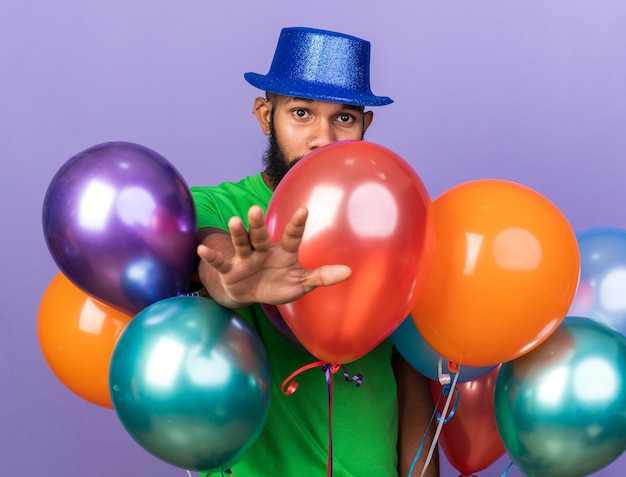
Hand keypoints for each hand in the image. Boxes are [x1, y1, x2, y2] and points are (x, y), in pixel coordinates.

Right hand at [197, 205, 351, 307]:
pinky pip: (221, 263)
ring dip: (238, 233)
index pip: (291, 236)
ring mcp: (246, 259)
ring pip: (242, 243)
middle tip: (255, 208)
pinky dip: (212, 257)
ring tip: (234, 221)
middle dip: (258, 224)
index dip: (297, 225)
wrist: (251, 294)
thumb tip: (349, 272)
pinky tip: (202, 250)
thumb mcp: (301, 283)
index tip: (303, 210)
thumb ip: (322, 277)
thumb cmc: (279, 284)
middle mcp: (263, 250)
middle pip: (261, 235)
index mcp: (283, 252)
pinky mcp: (231, 271)